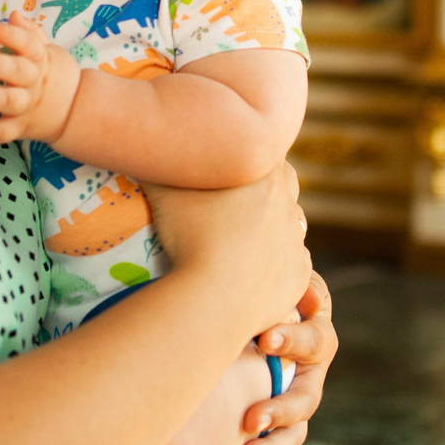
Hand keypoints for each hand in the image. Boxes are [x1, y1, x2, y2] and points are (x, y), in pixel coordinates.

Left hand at [0, 18, 79, 147]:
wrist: (77, 110)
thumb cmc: (55, 74)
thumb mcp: (49, 50)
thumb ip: (29, 33)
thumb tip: (13, 14)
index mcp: (40, 59)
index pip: (27, 44)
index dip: (9, 36)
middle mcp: (34, 82)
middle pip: (16, 71)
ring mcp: (27, 106)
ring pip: (7, 101)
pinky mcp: (20, 127)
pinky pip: (0, 134)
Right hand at [141, 165, 312, 345]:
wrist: (213, 298)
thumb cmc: (187, 234)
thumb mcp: (161, 186)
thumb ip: (157, 161)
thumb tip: (146, 147)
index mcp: (264, 172)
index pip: (264, 146)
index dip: (246, 152)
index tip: (227, 162)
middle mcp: (288, 202)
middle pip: (285, 181)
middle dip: (266, 184)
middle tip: (236, 194)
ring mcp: (295, 240)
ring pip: (292, 223)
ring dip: (274, 223)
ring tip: (242, 234)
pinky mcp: (298, 274)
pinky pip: (293, 261)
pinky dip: (277, 261)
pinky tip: (252, 266)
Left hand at [224, 270, 336, 444]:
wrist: (237, 311)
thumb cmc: (259, 290)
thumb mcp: (273, 280)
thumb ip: (285, 282)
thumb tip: (311, 298)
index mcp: (314, 336)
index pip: (316, 341)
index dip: (295, 341)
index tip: (266, 339)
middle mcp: (309, 375)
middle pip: (307, 399)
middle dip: (280, 411)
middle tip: (250, 419)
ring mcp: (292, 404)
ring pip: (294, 434)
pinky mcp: (272, 427)